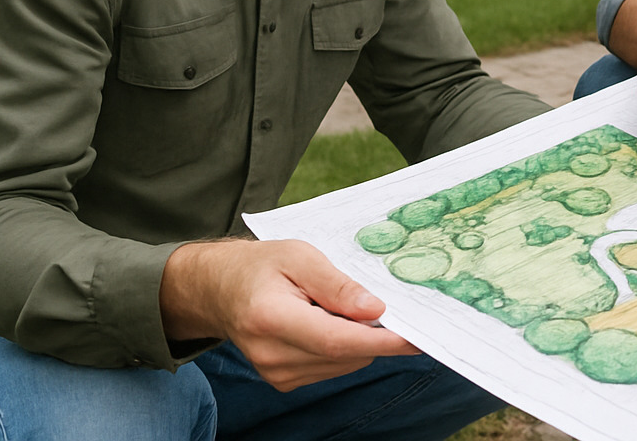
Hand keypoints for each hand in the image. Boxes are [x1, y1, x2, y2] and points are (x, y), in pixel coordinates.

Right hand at [161, 239, 417, 389]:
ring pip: (345, 363)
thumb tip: (376, 310)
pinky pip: (333, 367)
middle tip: (385, 303)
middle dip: (375, 333)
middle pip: (346, 354)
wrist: (220, 290)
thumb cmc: (261, 266)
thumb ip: (337, 284)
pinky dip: (344, 347)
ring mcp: (276, 373)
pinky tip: (329, 322)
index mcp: (271, 317)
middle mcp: (272, 354)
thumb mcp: (300, 255)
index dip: (381, 340)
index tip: (416, 336)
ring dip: (358, 339)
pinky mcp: (284, 381)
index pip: (337, 340)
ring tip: (339, 306)